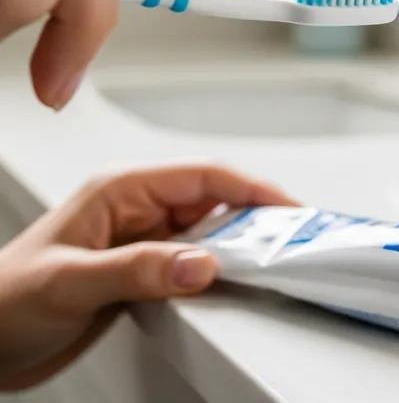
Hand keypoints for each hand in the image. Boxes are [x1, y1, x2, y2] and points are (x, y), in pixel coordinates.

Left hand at [0, 164, 295, 389]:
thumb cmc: (1, 301)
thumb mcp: (71, 283)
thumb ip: (138, 270)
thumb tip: (200, 263)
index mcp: (123, 189)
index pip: (204, 177)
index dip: (252, 190)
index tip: (288, 210)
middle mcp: (138, 209)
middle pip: (215, 203)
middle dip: (255, 218)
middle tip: (289, 242)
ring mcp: (143, 240)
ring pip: (210, 233)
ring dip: (239, 247)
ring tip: (268, 263)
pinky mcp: (144, 272)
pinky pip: (195, 262)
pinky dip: (219, 271)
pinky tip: (231, 284)